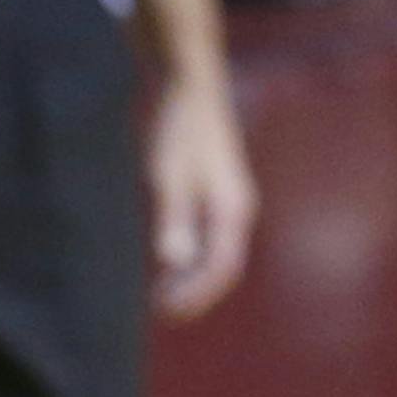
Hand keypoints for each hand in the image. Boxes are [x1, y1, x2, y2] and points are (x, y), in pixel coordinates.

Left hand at [145, 80, 256, 320]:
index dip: (196, 295)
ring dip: (190, 278)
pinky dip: (189, 258)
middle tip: (160, 311)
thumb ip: (175, 217)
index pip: (222, 268)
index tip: (167, 310)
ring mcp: (227, 202)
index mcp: (233, 209)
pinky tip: (166, 263)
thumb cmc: (179, 127)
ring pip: (215, 254)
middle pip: (221, 267)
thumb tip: (176, 259)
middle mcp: (236, 209)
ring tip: (159, 295)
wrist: (189, 85)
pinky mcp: (214, 193)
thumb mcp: (170, 174)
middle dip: (193, 293)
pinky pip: (207, 238)